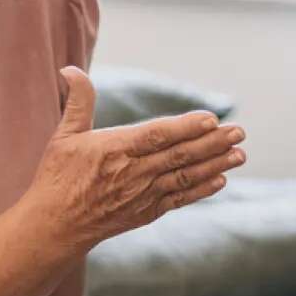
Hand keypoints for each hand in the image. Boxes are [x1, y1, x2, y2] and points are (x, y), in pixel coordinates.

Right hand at [27, 67, 247, 255]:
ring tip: (240, 154)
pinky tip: (221, 180)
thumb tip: (70, 69)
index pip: (157, 135)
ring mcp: (142, 195)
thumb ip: (78, 102)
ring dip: (215, 165)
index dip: (186, 127)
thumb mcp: (64, 136)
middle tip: (239, 132)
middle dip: (213, 143)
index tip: (212, 118)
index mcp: (115, 149)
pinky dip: (201, 190)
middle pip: (179, 155)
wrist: (55, 226)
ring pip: (185, 177)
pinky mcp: (146, 212)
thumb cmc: (58, 177)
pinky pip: (179, 199)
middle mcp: (133, 173)